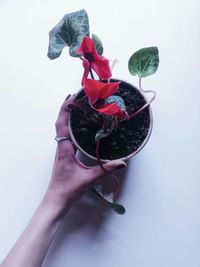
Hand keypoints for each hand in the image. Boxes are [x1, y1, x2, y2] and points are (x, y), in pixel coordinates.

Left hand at [45, 95, 126, 210]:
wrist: (56, 200)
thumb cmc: (68, 189)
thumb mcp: (88, 179)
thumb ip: (105, 170)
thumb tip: (123, 162)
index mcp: (64, 150)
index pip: (61, 125)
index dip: (65, 110)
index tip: (71, 98)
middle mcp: (61, 147)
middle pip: (60, 123)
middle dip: (66, 108)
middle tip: (76, 97)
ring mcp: (61, 150)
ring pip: (62, 129)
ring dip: (67, 116)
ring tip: (77, 107)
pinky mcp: (64, 154)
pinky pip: (65, 136)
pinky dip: (69, 126)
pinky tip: (78, 126)